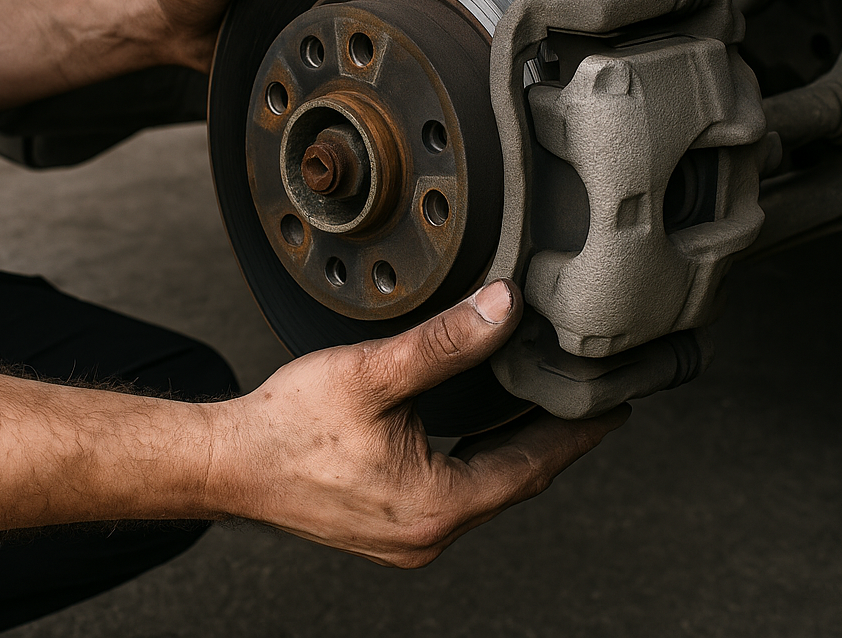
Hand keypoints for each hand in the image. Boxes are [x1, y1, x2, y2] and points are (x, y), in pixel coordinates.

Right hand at [209, 280, 629, 567]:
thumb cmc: (290, 427)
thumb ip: (445, 342)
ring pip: (484, 486)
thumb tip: (502, 310)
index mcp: (438, 503)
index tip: (611, 411)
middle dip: (552, 441)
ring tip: (542, 412)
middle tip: (585, 404)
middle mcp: (429, 530)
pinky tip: (479, 433)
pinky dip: (478, 457)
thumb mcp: (375, 374)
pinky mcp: (388, 522)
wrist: (230, 463)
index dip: (576, 435)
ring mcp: (408, 532)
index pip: (532, 466)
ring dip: (514, 450)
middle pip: (514, 481)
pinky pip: (454, 490)